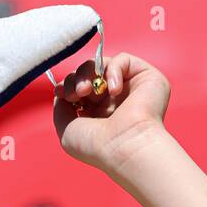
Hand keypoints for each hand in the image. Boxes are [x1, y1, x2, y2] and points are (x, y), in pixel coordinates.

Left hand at [53, 52, 171, 173]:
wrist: (125, 147)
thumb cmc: (96, 145)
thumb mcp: (66, 129)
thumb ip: (61, 107)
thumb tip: (61, 90)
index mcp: (97, 112)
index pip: (78, 86)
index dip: (67, 84)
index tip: (60, 91)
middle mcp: (113, 99)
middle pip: (87, 72)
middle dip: (75, 78)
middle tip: (76, 93)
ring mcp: (129, 87)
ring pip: (101, 63)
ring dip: (88, 72)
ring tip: (85, 91)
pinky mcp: (145, 76)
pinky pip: (122, 59)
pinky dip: (112, 70)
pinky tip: (114, 90)